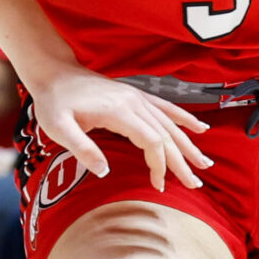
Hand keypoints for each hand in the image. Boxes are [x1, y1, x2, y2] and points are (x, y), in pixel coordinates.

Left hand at [22, 62, 210, 192]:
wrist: (54, 73)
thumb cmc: (54, 102)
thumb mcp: (59, 128)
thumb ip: (81, 149)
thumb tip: (104, 172)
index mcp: (118, 111)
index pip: (151, 140)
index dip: (159, 164)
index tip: (159, 185)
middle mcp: (134, 102)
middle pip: (166, 134)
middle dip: (182, 161)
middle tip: (195, 183)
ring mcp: (137, 97)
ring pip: (170, 123)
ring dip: (188, 145)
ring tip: (204, 164)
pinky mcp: (135, 96)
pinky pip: (166, 108)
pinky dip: (184, 119)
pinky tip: (200, 128)